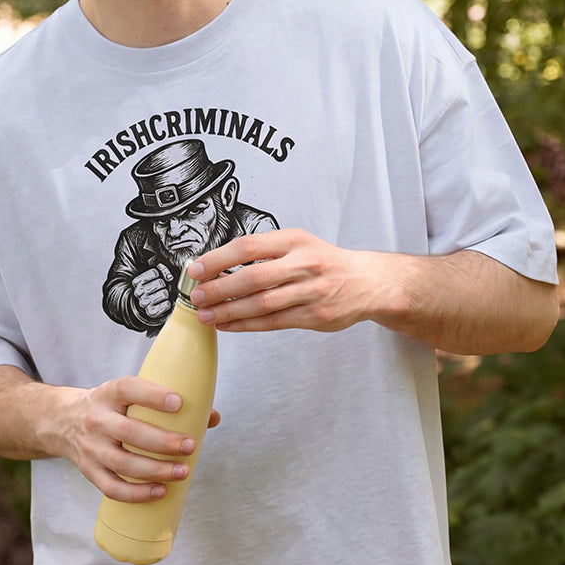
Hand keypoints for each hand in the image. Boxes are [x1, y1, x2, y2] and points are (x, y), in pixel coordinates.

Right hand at [59, 375, 220, 502]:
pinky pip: (112, 487)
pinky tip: (159, 492)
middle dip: (163, 442)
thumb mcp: (127, 395)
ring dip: (156, 471)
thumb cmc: (108, 407)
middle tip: (189, 446)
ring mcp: (91, 447)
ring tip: (182, 471)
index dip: (153, 396)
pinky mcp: (89, 470)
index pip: (128, 389)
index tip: (179, 402)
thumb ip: (165, 403)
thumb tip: (210, 417)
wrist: (62, 420)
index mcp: (108, 393)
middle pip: (130, 432)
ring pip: (123, 464)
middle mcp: (97, 419)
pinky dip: (136, 494)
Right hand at [132, 262, 173, 319]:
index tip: (158, 277)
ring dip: (166, 294)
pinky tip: (163, 302)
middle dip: (163, 284)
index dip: (160, 274)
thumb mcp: (158, 274)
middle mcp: (138, 292)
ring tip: (161, 295)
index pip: (154, 272)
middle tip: (160, 287)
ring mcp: (144, 303)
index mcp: (137, 282)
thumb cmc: (155, 286)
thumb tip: (169, 277)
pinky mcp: (151, 312)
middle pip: (160, 283)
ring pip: (164, 293)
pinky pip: (166, 304)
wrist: (152, 303)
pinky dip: (167, 303)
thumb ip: (163, 270)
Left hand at [187, 228, 392, 333]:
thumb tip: (218, 264)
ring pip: (262, 303)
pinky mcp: (315, 315)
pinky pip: (273, 322)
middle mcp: (303, 263)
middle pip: (253, 277)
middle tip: (198, 296)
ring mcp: (311, 291)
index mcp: (294, 240)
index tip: (197, 269)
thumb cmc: (324, 261)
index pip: (248, 246)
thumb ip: (264, 252)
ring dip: (229, 311)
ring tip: (207, 315)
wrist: (367, 281)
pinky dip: (246, 324)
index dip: (218, 258)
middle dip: (220, 288)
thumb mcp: (298, 243)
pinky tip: (228, 324)